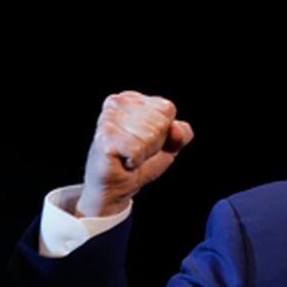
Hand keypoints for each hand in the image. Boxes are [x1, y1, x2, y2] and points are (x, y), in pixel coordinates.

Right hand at [75, 91, 194, 216]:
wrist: (117, 187)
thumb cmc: (141, 161)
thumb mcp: (170, 145)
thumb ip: (182, 134)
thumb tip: (175, 128)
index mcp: (132, 98)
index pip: (167, 109)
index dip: (166, 132)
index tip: (148, 141)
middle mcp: (117, 102)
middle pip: (160, 123)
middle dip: (155, 144)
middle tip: (138, 151)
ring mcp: (107, 119)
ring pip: (149, 136)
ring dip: (144, 154)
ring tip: (129, 156)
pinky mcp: (104, 138)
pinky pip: (136, 149)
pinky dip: (135, 161)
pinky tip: (123, 161)